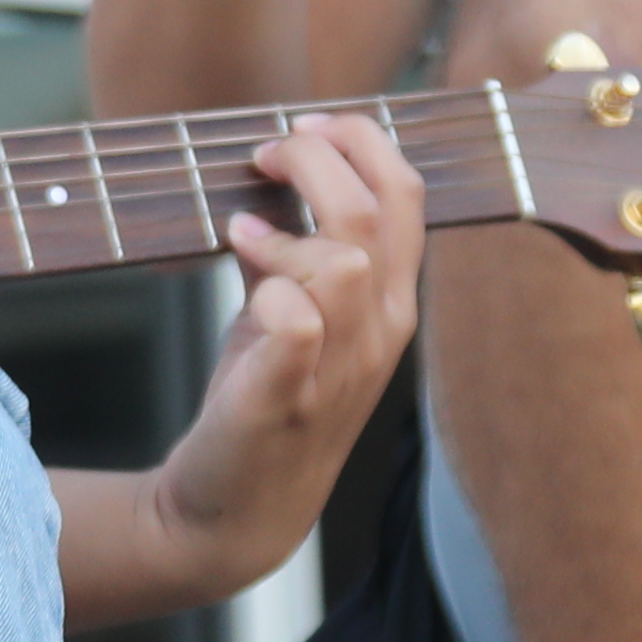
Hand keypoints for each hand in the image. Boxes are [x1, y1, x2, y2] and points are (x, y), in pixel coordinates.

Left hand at [81, 115, 424, 618]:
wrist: (236, 512)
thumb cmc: (266, 402)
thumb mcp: (289, 314)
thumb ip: (291, 251)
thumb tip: (271, 184)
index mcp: (392, 302)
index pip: (406, 192)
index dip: (358, 140)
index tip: (302, 128)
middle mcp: (380, 332)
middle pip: (377, 209)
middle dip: (317, 158)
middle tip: (263, 154)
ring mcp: (337, 370)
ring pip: (345, 260)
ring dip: (288, 227)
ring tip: (243, 231)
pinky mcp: (285, 400)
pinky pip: (296, 322)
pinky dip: (267, 286)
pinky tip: (240, 275)